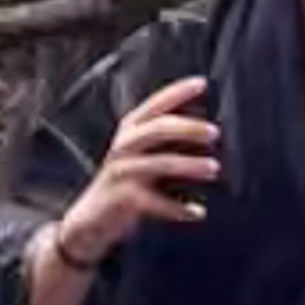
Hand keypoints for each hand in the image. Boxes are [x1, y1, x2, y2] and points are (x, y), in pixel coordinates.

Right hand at [59, 81, 219, 268]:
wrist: (89, 221)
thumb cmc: (122, 182)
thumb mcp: (138, 153)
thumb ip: (163, 139)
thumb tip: (204, 128)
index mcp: (130, 129)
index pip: (156, 103)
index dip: (178, 91)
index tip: (202, 83)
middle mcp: (124, 145)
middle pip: (160, 128)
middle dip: (190, 128)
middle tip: (215, 133)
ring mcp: (123, 172)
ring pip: (162, 163)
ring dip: (191, 166)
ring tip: (214, 169)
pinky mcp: (124, 199)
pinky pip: (159, 202)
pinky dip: (180, 208)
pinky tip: (198, 211)